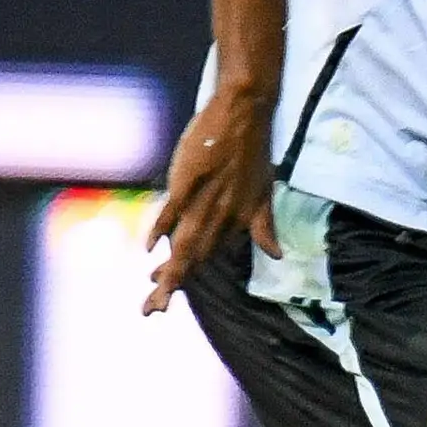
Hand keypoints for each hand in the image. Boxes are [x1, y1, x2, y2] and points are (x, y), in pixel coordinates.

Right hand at [143, 85, 279, 313]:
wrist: (246, 115)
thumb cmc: (253, 153)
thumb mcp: (265, 193)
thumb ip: (264, 227)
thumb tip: (277, 254)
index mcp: (235, 221)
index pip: (205, 259)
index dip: (183, 278)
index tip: (163, 299)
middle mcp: (220, 216)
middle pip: (193, 259)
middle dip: (172, 286)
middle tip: (153, 311)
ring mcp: (204, 200)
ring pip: (185, 243)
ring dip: (170, 270)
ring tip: (154, 292)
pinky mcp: (190, 181)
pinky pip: (174, 210)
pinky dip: (161, 228)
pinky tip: (149, 248)